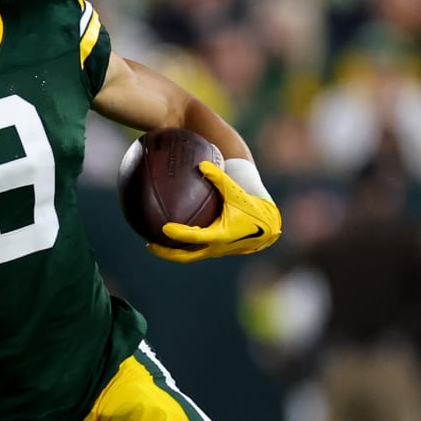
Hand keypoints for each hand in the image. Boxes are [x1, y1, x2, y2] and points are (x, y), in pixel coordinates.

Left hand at [150, 161, 281, 262]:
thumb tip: (201, 164)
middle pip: (186, 256)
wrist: (270, 226)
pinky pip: (199, 250)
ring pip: (191, 255)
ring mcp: (217, 252)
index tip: (163, 228)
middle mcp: (216, 248)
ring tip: (158, 243)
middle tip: (150, 245)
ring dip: (175, 251)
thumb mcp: (236, 192)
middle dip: (166, 252)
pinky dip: (187, 247)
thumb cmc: (254, 208)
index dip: (177, 234)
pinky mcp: (219, 250)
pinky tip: (177, 236)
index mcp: (219, 235)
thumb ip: (218, 178)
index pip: (193, 237)